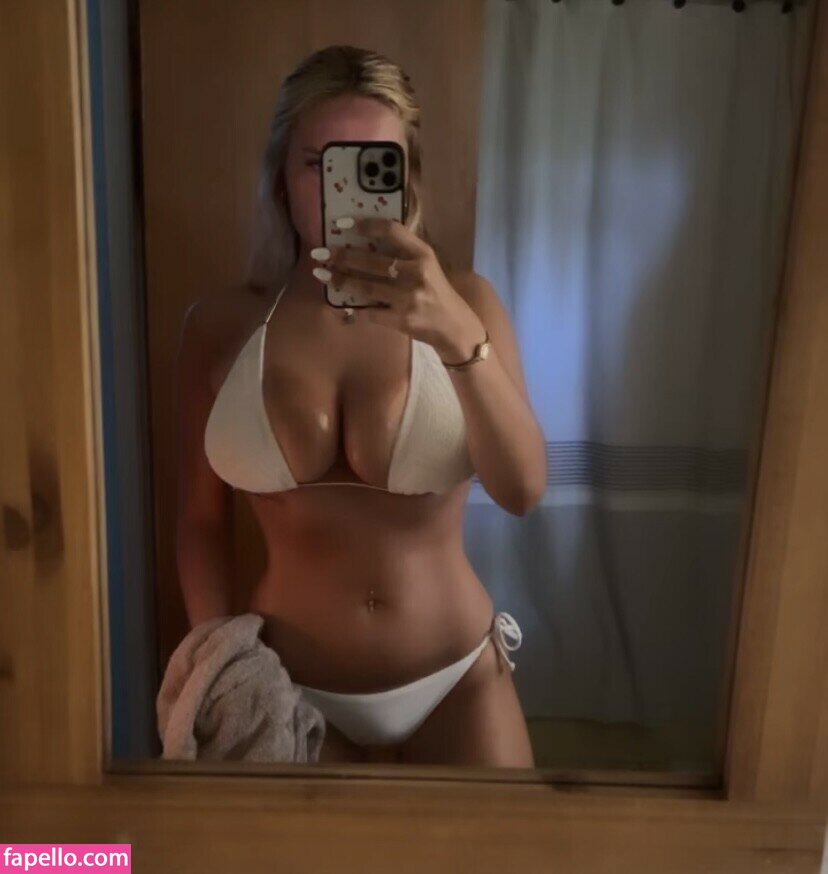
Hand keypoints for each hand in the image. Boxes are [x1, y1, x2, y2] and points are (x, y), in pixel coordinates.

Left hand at [311, 217, 485, 360]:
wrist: (454, 327)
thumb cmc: (436, 292)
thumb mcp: (427, 265)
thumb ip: (402, 252)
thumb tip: (362, 241)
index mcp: (423, 254)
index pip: (391, 231)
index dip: (364, 225)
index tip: (340, 223)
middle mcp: (416, 273)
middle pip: (371, 261)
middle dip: (342, 256)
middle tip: (320, 253)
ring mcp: (408, 298)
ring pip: (366, 287)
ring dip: (341, 280)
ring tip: (322, 274)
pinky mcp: (401, 320)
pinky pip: (370, 312)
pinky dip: (355, 308)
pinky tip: (343, 304)